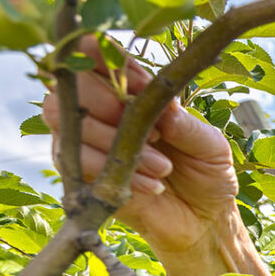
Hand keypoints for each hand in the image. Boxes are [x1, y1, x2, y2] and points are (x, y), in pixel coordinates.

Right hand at [43, 38, 237, 259]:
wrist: (203, 222)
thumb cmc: (208, 174)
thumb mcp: (211, 146)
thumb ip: (188, 124)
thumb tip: (162, 107)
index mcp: (135, 90)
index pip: (98, 53)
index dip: (110, 59)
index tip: (142, 85)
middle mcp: (103, 109)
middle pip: (72, 82)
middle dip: (108, 103)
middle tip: (153, 133)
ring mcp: (86, 140)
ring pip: (63, 118)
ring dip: (114, 141)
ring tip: (163, 166)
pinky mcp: (79, 173)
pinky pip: (73, 159)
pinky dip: (113, 170)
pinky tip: (153, 185)